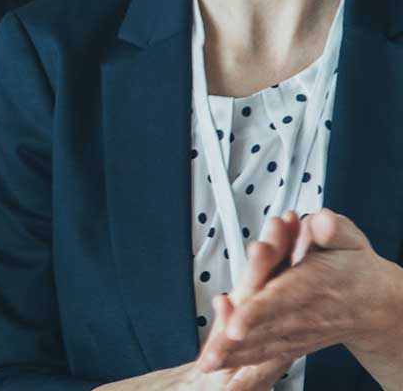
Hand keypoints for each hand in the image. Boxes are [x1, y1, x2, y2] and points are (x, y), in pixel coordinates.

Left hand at [202, 209, 402, 375]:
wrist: (377, 303)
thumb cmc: (357, 268)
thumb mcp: (350, 239)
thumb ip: (333, 230)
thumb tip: (321, 222)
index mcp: (310, 286)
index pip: (278, 301)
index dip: (255, 314)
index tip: (234, 326)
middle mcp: (302, 314)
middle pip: (262, 330)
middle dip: (233, 343)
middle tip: (209, 355)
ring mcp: (298, 331)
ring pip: (262, 346)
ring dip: (234, 356)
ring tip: (208, 363)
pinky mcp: (296, 341)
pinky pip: (268, 354)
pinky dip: (246, 361)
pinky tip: (223, 364)